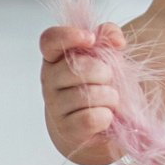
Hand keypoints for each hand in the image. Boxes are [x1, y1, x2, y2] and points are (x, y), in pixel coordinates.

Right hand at [39, 22, 124, 164]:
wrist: (102, 121)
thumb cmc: (102, 83)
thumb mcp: (108, 54)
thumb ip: (110, 36)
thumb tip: (115, 39)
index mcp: (56, 57)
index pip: (50, 40)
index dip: (68, 36)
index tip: (91, 39)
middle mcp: (49, 80)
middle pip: (76, 67)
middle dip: (104, 72)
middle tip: (108, 79)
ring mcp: (55, 106)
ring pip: (87, 94)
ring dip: (110, 96)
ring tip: (110, 100)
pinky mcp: (66, 129)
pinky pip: (90, 118)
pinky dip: (106, 116)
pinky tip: (106, 116)